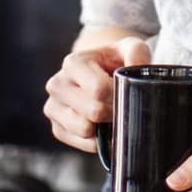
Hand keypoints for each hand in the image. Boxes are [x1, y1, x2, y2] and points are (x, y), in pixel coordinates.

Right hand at [42, 36, 150, 152]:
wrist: (98, 74)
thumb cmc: (114, 61)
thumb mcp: (128, 49)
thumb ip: (137, 52)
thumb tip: (138, 65)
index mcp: (73, 63)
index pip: (98, 89)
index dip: (118, 95)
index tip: (127, 92)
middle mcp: (57, 85)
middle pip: (93, 111)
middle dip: (114, 112)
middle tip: (122, 106)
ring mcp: (53, 108)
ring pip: (85, 129)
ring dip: (104, 127)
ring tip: (111, 115)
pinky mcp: (57, 128)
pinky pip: (82, 143)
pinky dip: (97, 139)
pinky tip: (102, 126)